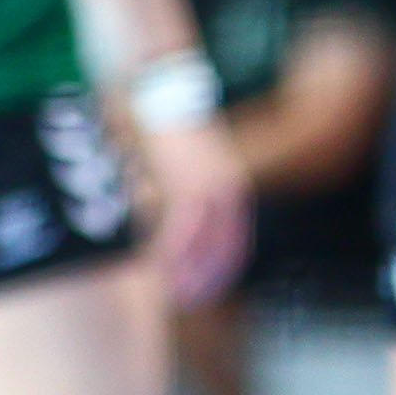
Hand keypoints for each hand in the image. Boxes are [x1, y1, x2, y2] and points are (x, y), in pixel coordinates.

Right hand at [136, 115, 253, 306]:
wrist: (165, 94)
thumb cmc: (174, 130)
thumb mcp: (193, 163)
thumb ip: (193, 192)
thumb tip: (178, 221)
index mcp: (233, 187)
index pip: (234, 241)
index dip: (221, 270)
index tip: (209, 290)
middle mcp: (227, 191)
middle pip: (222, 249)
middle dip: (207, 280)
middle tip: (191, 301)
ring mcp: (206, 190)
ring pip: (200, 245)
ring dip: (187, 274)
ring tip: (175, 294)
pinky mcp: (183, 186)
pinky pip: (179, 231)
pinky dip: (171, 254)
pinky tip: (161, 269)